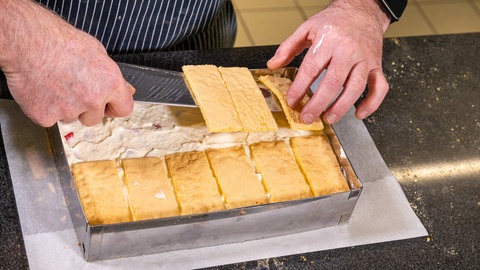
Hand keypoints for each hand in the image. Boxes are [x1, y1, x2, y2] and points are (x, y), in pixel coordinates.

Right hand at [0, 0, 134, 126]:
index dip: (114, 107)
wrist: (27, 42)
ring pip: (72, 118)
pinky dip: (45, 108)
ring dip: (65, 107)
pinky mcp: (46, 117)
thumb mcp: (96, 51)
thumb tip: (126, 90)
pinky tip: (42, 89)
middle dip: (86, 108)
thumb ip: (112, 76)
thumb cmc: (59, 41)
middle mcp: (93, 100)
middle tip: (72, 88)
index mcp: (110, 83)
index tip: (107, 105)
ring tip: (55, 83)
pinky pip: (50, 119)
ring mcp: (69, 110)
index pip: (124, 109)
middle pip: (95, 118)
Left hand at [267, 0, 390, 123]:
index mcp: (328, 41)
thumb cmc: (334, 21)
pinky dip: (372, 103)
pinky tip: (359, 113)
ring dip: (341, 107)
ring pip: (355, 87)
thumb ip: (288, 47)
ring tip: (328, 118)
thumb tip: (273, 64)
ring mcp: (364, 59)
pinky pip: (380, 87)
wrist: (362, 10)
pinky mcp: (376, 66)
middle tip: (307, 117)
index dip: (300, 88)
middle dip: (318, 103)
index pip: (311, 68)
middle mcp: (348, 50)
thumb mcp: (307, 28)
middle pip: (333, 82)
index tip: (292, 101)